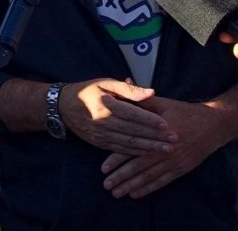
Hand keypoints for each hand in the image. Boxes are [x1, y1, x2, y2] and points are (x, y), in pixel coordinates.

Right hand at [60, 79, 178, 154]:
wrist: (63, 106)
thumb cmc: (88, 90)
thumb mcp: (106, 82)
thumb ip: (129, 88)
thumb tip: (151, 92)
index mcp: (106, 105)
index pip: (133, 114)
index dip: (150, 120)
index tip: (167, 124)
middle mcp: (103, 123)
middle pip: (134, 131)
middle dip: (155, 137)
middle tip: (174, 140)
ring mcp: (101, 135)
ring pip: (129, 144)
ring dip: (149, 148)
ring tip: (166, 150)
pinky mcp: (99, 144)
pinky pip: (120, 150)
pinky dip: (135, 153)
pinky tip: (148, 154)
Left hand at [100, 96, 225, 198]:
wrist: (213, 124)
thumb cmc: (185, 112)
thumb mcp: (163, 103)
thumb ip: (142, 100)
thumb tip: (124, 84)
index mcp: (158, 132)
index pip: (134, 147)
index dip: (117, 158)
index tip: (103, 168)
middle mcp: (165, 149)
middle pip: (139, 166)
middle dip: (121, 177)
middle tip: (106, 185)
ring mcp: (174, 161)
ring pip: (148, 177)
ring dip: (131, 186)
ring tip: (117, 193)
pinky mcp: (181, 169)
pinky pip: (162, 182)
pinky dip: (148, 189)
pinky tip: (136, 194)